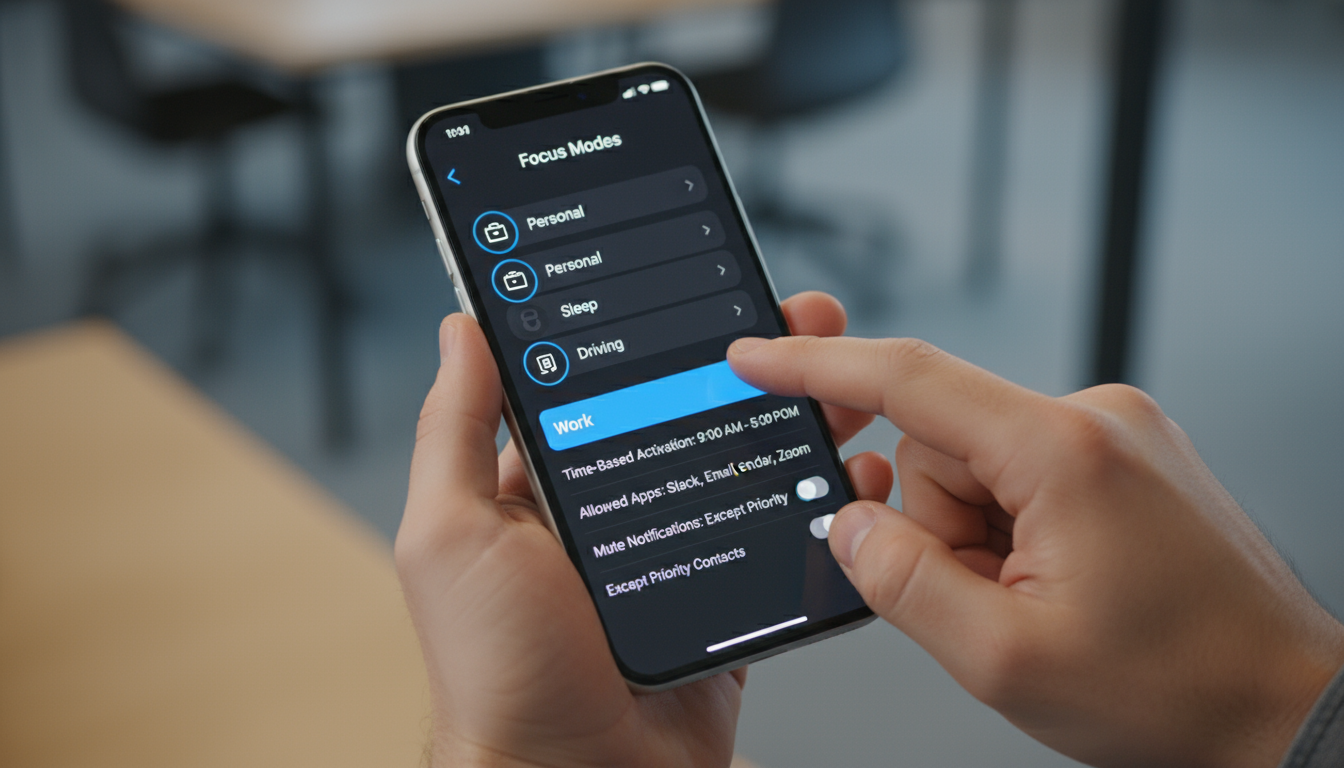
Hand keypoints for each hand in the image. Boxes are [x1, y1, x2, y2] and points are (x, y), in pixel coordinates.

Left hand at [396, 292, 890, 767]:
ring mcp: (673, 554)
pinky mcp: (723, 600)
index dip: (657, 330)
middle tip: (800, 321)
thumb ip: (454, 430)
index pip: (606, 380)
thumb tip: (461, 328)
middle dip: (750, 362)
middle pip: (689, 412)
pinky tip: (851, 470)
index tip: (703, 285)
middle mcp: (611, 511)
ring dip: (795, 418)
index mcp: (546, 483)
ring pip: (743, 464)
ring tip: (841, 380)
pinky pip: (779, 540)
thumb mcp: (451, 535)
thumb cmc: (499, 672)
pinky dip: (819, 504)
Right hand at [727, 335, 1343, 767]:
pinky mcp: (1120, 458)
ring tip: (1038, 601)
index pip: (908, 379)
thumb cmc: (1178, 687)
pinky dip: (1011, 531)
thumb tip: (846, 526)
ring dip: (978, 538)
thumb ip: (901, 582)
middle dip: (940, 528)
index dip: (816, 367)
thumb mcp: (1005, 659)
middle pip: (937, 446)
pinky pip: (1017, 475)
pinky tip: (1058, 583)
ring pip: (974, 468)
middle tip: (993, 600)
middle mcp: (1093, 419)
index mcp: (1062, 450)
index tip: (756, 357)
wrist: (1283, 706)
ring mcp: (1113, 436)